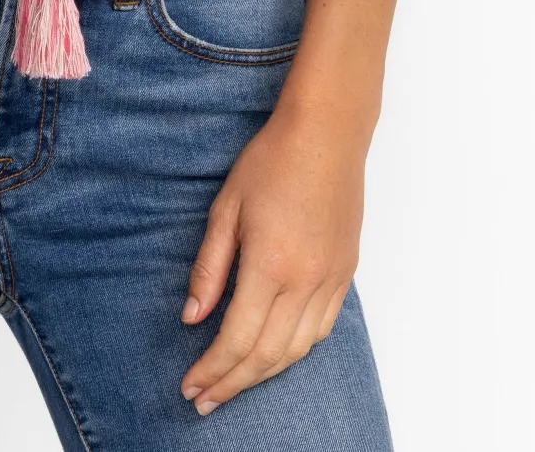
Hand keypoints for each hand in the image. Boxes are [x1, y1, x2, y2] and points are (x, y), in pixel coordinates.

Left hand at [178, 98, 366, 413]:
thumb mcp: (226, 208)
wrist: (326, 134)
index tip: (190, 386)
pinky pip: (321, 330)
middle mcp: (305, 282)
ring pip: (297, 351)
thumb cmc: (271, 161)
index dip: (211, 370)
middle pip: (267, 356)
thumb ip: (209, 268)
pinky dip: (294, 352)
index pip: (237, 339)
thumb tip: (191, 317)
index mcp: (271, 266)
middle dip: (232, 384)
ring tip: (233, 384)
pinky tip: (274, 355)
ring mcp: (330, 280)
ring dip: (262, 375)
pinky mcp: (344, 274)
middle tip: (204, 401)